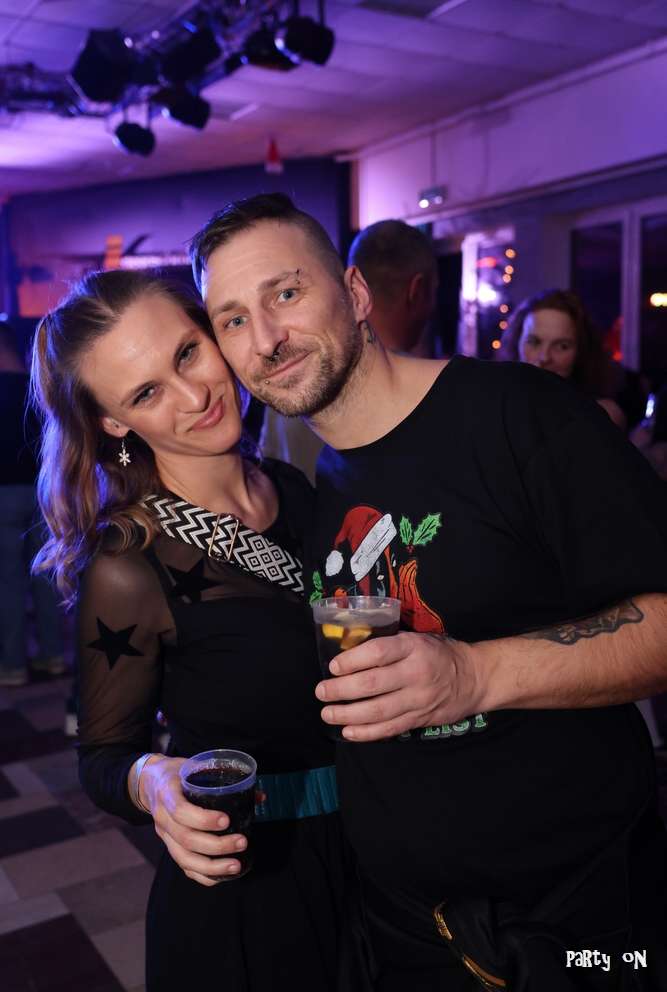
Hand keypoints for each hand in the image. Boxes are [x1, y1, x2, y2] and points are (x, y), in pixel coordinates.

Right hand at [140, 756, 247, 886]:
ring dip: (212, 866)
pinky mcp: (169, 846)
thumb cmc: (178, 773)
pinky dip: (203, 875)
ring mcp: (164, 835)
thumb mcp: (195, 766)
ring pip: (183, 858)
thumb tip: (260, 796)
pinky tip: (222, 875)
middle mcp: (162, 818)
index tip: (226, 820)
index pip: (180, 811)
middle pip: (186, 839)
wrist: (149, 782)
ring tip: (237, 865)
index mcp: (167, 794)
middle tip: (242, 842)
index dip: (203, 819)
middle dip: (216, 845)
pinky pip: (183, 866)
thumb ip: (224, 777)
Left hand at [314, 632, 481, 741]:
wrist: (474, 678)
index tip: (333, 666)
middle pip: (372, 684)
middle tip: (321, 692)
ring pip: (378, 710)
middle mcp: (415, 673)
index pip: (377, 653)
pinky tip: (348, 732)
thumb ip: (389, 645)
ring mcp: (418, 699)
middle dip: (341, 689)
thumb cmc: (438, 654)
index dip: (352, 660)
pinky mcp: (419, 719)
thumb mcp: (417, 639)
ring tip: (328, 713)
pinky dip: (367, 733)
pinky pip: (390, 729)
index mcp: (413, 648)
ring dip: (348, 714)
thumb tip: (348, 648)